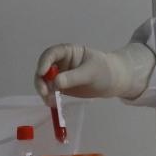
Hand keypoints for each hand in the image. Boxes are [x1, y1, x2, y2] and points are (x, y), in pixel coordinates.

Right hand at [34, 43, 155, 101]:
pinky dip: (48, 97)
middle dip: (40, 80)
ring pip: (44, 81)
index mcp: (68, 52)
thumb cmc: (105, 71)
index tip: (41, 73)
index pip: (51, 54)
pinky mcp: (61, 87)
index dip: (44, 62)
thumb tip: (56, 83)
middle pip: (43, 68)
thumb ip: (74, 77)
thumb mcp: (91, 72)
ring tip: (51, 101)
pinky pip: (50, 91)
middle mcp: (61, 62)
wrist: (114, 81)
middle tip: (44, 92)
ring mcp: (60, 75)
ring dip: (43, 90)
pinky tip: (53, 104)